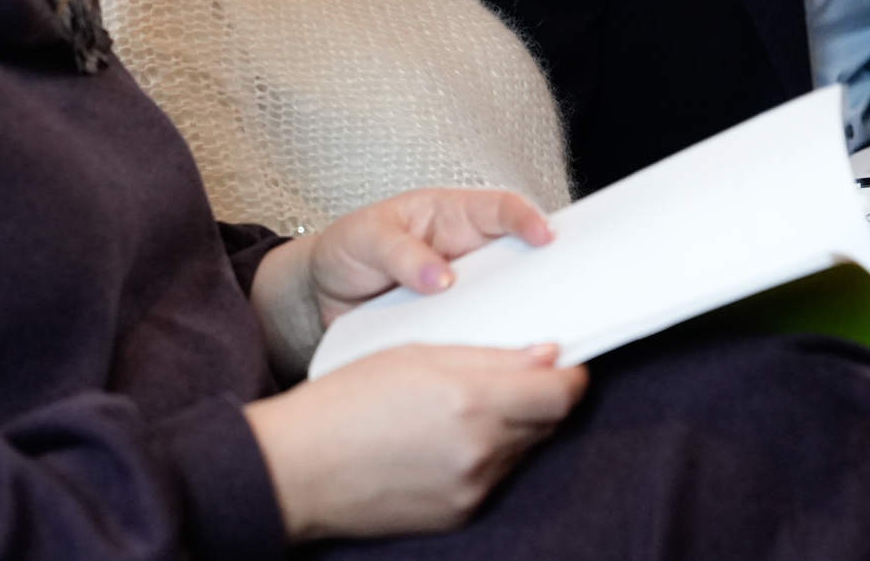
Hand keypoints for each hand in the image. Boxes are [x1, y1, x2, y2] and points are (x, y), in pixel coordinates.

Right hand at [243, 343, 587, 542]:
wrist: (298, 469)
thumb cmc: (344, 403)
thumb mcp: (415, 354)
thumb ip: (488, 355)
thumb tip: (546, 355)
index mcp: (472, 402)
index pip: (561, 393)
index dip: (570, 373)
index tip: (563, 360)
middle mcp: (481, 452)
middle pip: (547, 422)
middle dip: (541, 396)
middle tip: (517, 374)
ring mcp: (472, 490)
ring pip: (522, 450)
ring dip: (514, 426)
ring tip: (468, 405)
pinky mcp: (459, 514)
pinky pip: (495, 478)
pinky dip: (487, 455)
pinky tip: (448, 438)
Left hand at [250, 188, 554, 378]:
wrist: (321, 296)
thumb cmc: (348, 250)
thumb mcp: (366, 238)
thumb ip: (401, 252)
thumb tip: (440, 277)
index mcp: (452, 216)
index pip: (500, 208)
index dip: (527, 219)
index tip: (543, 236)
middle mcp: (467, 253)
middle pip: (520, 259)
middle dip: (545, 272)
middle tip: (563, 291)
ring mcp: (466, 293)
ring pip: (508, 301)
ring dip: (521, 316)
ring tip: (535, 334)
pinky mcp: (455, 327)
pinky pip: (482, 335)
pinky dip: (491, 347)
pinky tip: (496, 362)